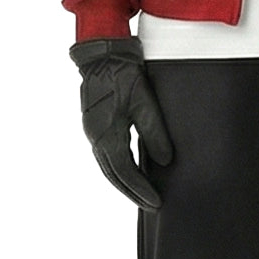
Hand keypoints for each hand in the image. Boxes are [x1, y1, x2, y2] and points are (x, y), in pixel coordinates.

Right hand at [70, 37, 173, 209]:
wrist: (102, 52)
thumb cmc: (122, 73)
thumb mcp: (144, 102)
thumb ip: (154, 132)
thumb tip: (165, 161)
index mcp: (106, 133)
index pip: (125, 172)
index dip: (141, 189)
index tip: (156, 202)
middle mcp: (95, 136)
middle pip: (113, 174)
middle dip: (132, 192)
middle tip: (151, 205)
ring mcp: (93, 130)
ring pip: (108, 166)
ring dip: (124, 182)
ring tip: (142, 194)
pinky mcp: (96, 123)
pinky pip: (106, 154)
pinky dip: (118, 168)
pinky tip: (130, 171)